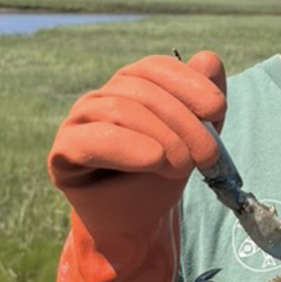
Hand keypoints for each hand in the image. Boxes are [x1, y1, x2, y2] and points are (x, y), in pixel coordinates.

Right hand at [48, 51, 226, 252]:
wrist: (134, 222)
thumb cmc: (160, 177)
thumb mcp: (192, 139)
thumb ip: (202, 101)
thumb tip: (209, 59)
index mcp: (131, 85)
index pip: (156, 67)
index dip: (189, 83)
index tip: (217, 109)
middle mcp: (102, 96)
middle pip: (142, 91)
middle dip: (183, 121)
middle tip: (208, 155)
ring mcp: (79, 121)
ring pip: (119, 110)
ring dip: (161, 138)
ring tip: (182, 166)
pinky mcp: (64, 151)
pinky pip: (92, 141)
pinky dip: (127, 148)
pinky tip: (153, 160)